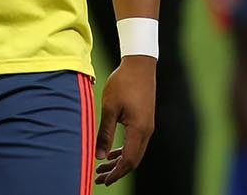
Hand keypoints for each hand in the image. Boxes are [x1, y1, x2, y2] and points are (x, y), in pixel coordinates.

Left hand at [95, 56, 155, 186]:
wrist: (139, 65)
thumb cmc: (123, 83)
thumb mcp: (109, 108)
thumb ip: (105, 133)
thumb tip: (99, 156)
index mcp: (139, 130)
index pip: (128, 160)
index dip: (116, 173)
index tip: (103, 181)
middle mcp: (146, 131)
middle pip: (133, 160)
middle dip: (116, 171)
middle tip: (99, 179)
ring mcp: (147, 126)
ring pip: (134, 152)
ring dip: (119, 161)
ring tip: (102, 168)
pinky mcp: (144, 121)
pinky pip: (135, 143)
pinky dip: (123, 150)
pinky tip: (111, 153)